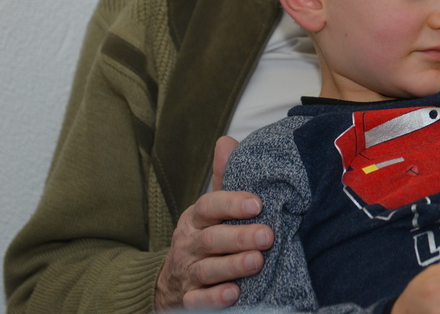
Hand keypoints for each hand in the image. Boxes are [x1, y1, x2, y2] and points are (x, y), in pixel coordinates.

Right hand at [154, 136, 275, 310]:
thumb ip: (223, 179)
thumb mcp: (211, 208)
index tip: (257, 204)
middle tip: (266, 236)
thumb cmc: (205, 235)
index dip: (231, 203)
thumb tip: (226, 141)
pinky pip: (198, 301)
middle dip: (239, 237)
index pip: (209, 206)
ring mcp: (188, 273)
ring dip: (232, 266)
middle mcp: (190, 244)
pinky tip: (234, 294)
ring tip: (256, 262)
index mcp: (196, 218)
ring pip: (207, 269)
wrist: (173, 281)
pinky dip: (214, 299)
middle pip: (211, 239)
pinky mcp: (188, 299)